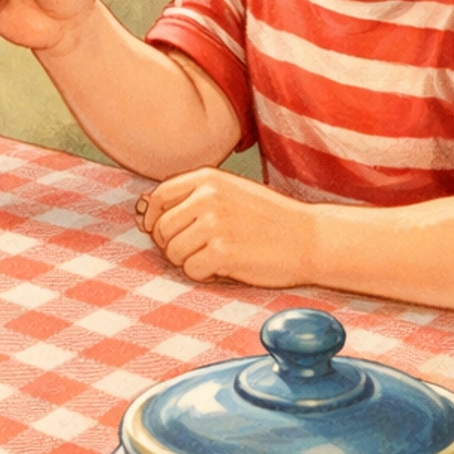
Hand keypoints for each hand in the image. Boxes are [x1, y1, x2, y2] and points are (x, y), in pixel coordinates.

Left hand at [138, 168, 315, 287]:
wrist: (308, 238)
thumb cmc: (269, 219)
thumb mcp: (230, 192)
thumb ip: (193, 196)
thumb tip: (145, 212)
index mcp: (207, 178)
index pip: (159, 196)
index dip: (154, 218)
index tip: (164, 232)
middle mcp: (207, 197)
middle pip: (161, 229)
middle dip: (173, 245)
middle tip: (199, 250)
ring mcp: (215, 224)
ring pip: (173, 252)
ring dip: (189, 261)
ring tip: (215, 257)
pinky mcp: (223, 252)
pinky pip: (191, 270)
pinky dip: (204, 275)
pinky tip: (224, 268)